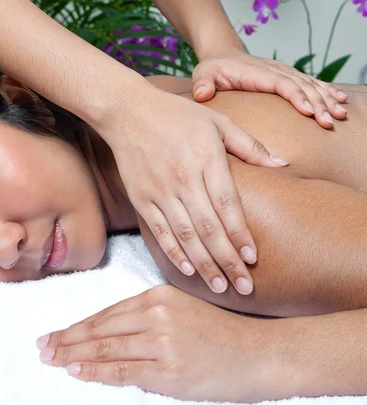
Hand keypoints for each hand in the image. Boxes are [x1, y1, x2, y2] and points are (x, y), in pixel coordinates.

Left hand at [36, 285, 281, 401]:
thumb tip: (106, 332)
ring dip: (73, 355)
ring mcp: (164, 343)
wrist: (262, 353)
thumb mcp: (182, 310)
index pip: (106, 314)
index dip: (76, 326)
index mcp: (158, 296)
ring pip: (106, 349)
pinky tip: (77, 371)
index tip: (54, 335)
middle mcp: (158, 315)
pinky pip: (125, 371)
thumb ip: (146, 316)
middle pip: (100, 329)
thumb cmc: (221, 333)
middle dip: (66, 339)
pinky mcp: (171, 371)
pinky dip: (97, 371)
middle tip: (42, 347)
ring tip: (51, 360)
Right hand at [100, 84, 286, 294]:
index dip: (241, 235)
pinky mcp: (141, 198)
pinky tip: (189, 270)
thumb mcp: (218, 122)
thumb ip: (249, 145)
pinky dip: (174, 252)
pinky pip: (160, 231)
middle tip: (244, 287)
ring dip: (204, 264)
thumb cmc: (177, 115)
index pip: (228, 205)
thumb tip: (283, 164)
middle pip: (209, 228)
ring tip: (220, 287)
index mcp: (206, 159)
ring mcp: (160, 190)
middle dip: (228, 261)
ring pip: (185, 235)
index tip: (253, 259)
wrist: (127, 112)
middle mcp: (183, 178)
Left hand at [192, 50, 347, 128]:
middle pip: (301, 86)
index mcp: (257, 73)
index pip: (281, 83)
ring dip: (326, 99)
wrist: (222, 54)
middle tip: (329, 121)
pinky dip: (326, 91)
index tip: (309, 111)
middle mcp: (274, 71)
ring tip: (340, 115)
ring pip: (309, 85)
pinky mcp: (287, 77)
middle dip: (318, 103)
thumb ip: (203, 84)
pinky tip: (340, 100)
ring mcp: (282, 73)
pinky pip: (310, 84)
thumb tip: (201, 94)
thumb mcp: (203, 74)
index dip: (296, 96)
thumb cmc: (213, 68)